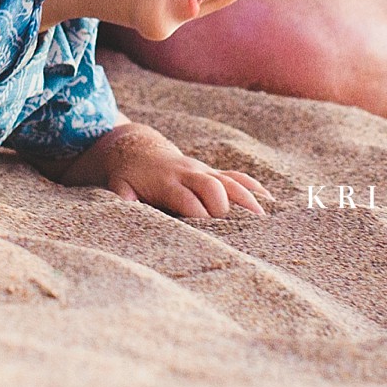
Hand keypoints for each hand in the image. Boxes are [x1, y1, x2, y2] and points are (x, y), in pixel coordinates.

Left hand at [74, 122, 270, 218]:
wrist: (136, 149)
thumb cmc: (127, 175)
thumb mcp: (118, 187)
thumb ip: (123, 199)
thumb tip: (127, 208)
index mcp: (166, 182)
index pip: (187, 200)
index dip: (199, 216)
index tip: (209, 237)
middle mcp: (189, 174)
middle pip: (213, 187)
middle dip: (225, 207)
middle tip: (239, 230)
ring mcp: (203, 171)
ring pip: (229, 181)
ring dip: (247, 198)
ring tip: (264, 218)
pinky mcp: (211, 172)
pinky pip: (236, 176)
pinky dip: (253, 187)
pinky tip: (269, 200)